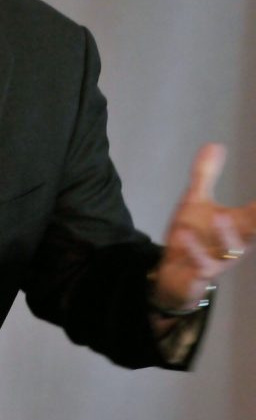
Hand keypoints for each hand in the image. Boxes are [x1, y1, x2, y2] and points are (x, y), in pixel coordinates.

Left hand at [151, 143, 255, 311]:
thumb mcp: (195, 202)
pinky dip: (195, 250)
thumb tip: (215, 144)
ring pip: (231, 248)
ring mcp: (219, 260)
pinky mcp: (200, 273)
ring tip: (220, 214)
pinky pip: (201, 263)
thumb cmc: (191, 238)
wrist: (173, 274)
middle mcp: (234, 242)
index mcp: (238, 225)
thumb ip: (205, 175)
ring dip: (226, 232)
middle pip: (254, 230)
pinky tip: (184, 232)